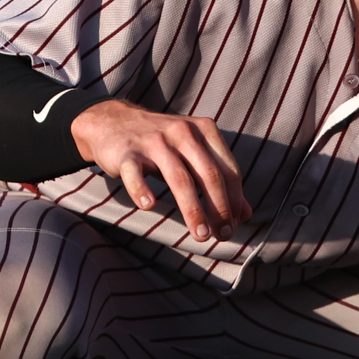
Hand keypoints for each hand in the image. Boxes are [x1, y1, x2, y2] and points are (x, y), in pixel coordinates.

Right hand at [70, 100, 252, 241]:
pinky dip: (141, 189)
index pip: (228, 170)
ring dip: (192, 209)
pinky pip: (135, 172)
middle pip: (208, 175)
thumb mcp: (193, 156)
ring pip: (179, 177)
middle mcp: (182, 131)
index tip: (234, 226)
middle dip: (219, 209)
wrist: (112, 122)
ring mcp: (154, 140)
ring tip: (200, 235)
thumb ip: (219, 181)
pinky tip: (149, 206)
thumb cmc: (161, 145)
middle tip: (222, 236)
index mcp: (204, 130)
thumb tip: (246, 215)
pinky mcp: (127, 151)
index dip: (234, 201)